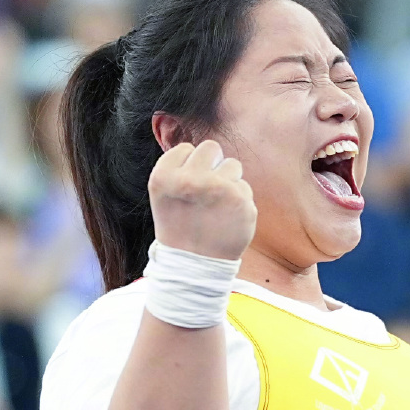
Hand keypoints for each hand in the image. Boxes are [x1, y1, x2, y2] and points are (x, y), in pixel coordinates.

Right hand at [148, 139, 254, 262]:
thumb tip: (206, 146)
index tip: (186, 188)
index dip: (188, 166)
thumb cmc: (180, 224)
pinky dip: (239, 199)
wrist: (196, 263)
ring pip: (233, 164)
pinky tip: (227, 216)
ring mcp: (219, 191)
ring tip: (216, 203)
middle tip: (206, 189)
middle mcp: (191, 180)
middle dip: (211, 164)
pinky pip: (244, 186)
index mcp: (165, 176)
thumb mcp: (164, 192)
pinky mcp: (242, 203)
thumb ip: (179, 166)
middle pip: (212, 147)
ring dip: (227, 180)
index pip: (187, 148)